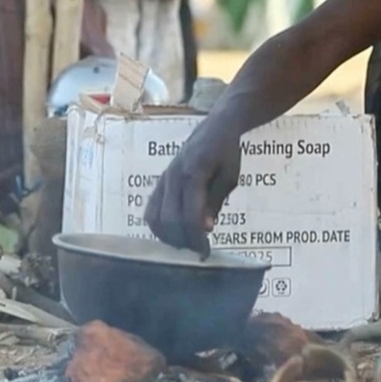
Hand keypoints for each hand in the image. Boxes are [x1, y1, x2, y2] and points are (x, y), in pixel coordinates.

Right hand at [144, 123, 240, 256]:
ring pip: (154, 218)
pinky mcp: (159, 183)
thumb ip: (216, 202)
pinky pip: (151, 210)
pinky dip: (159, 226)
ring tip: (187, 242)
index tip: (205, 253)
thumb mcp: (230, 177)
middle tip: (198, 250)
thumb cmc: (227, 153)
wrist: (215, 128)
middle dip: (183, 240)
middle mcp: (172, 177)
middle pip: (169, 220)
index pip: (190, 215)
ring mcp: (162, 179)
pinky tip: (174, 232)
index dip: (196, 238)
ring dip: (169, 236)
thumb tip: (205, 229)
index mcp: (193, 173)